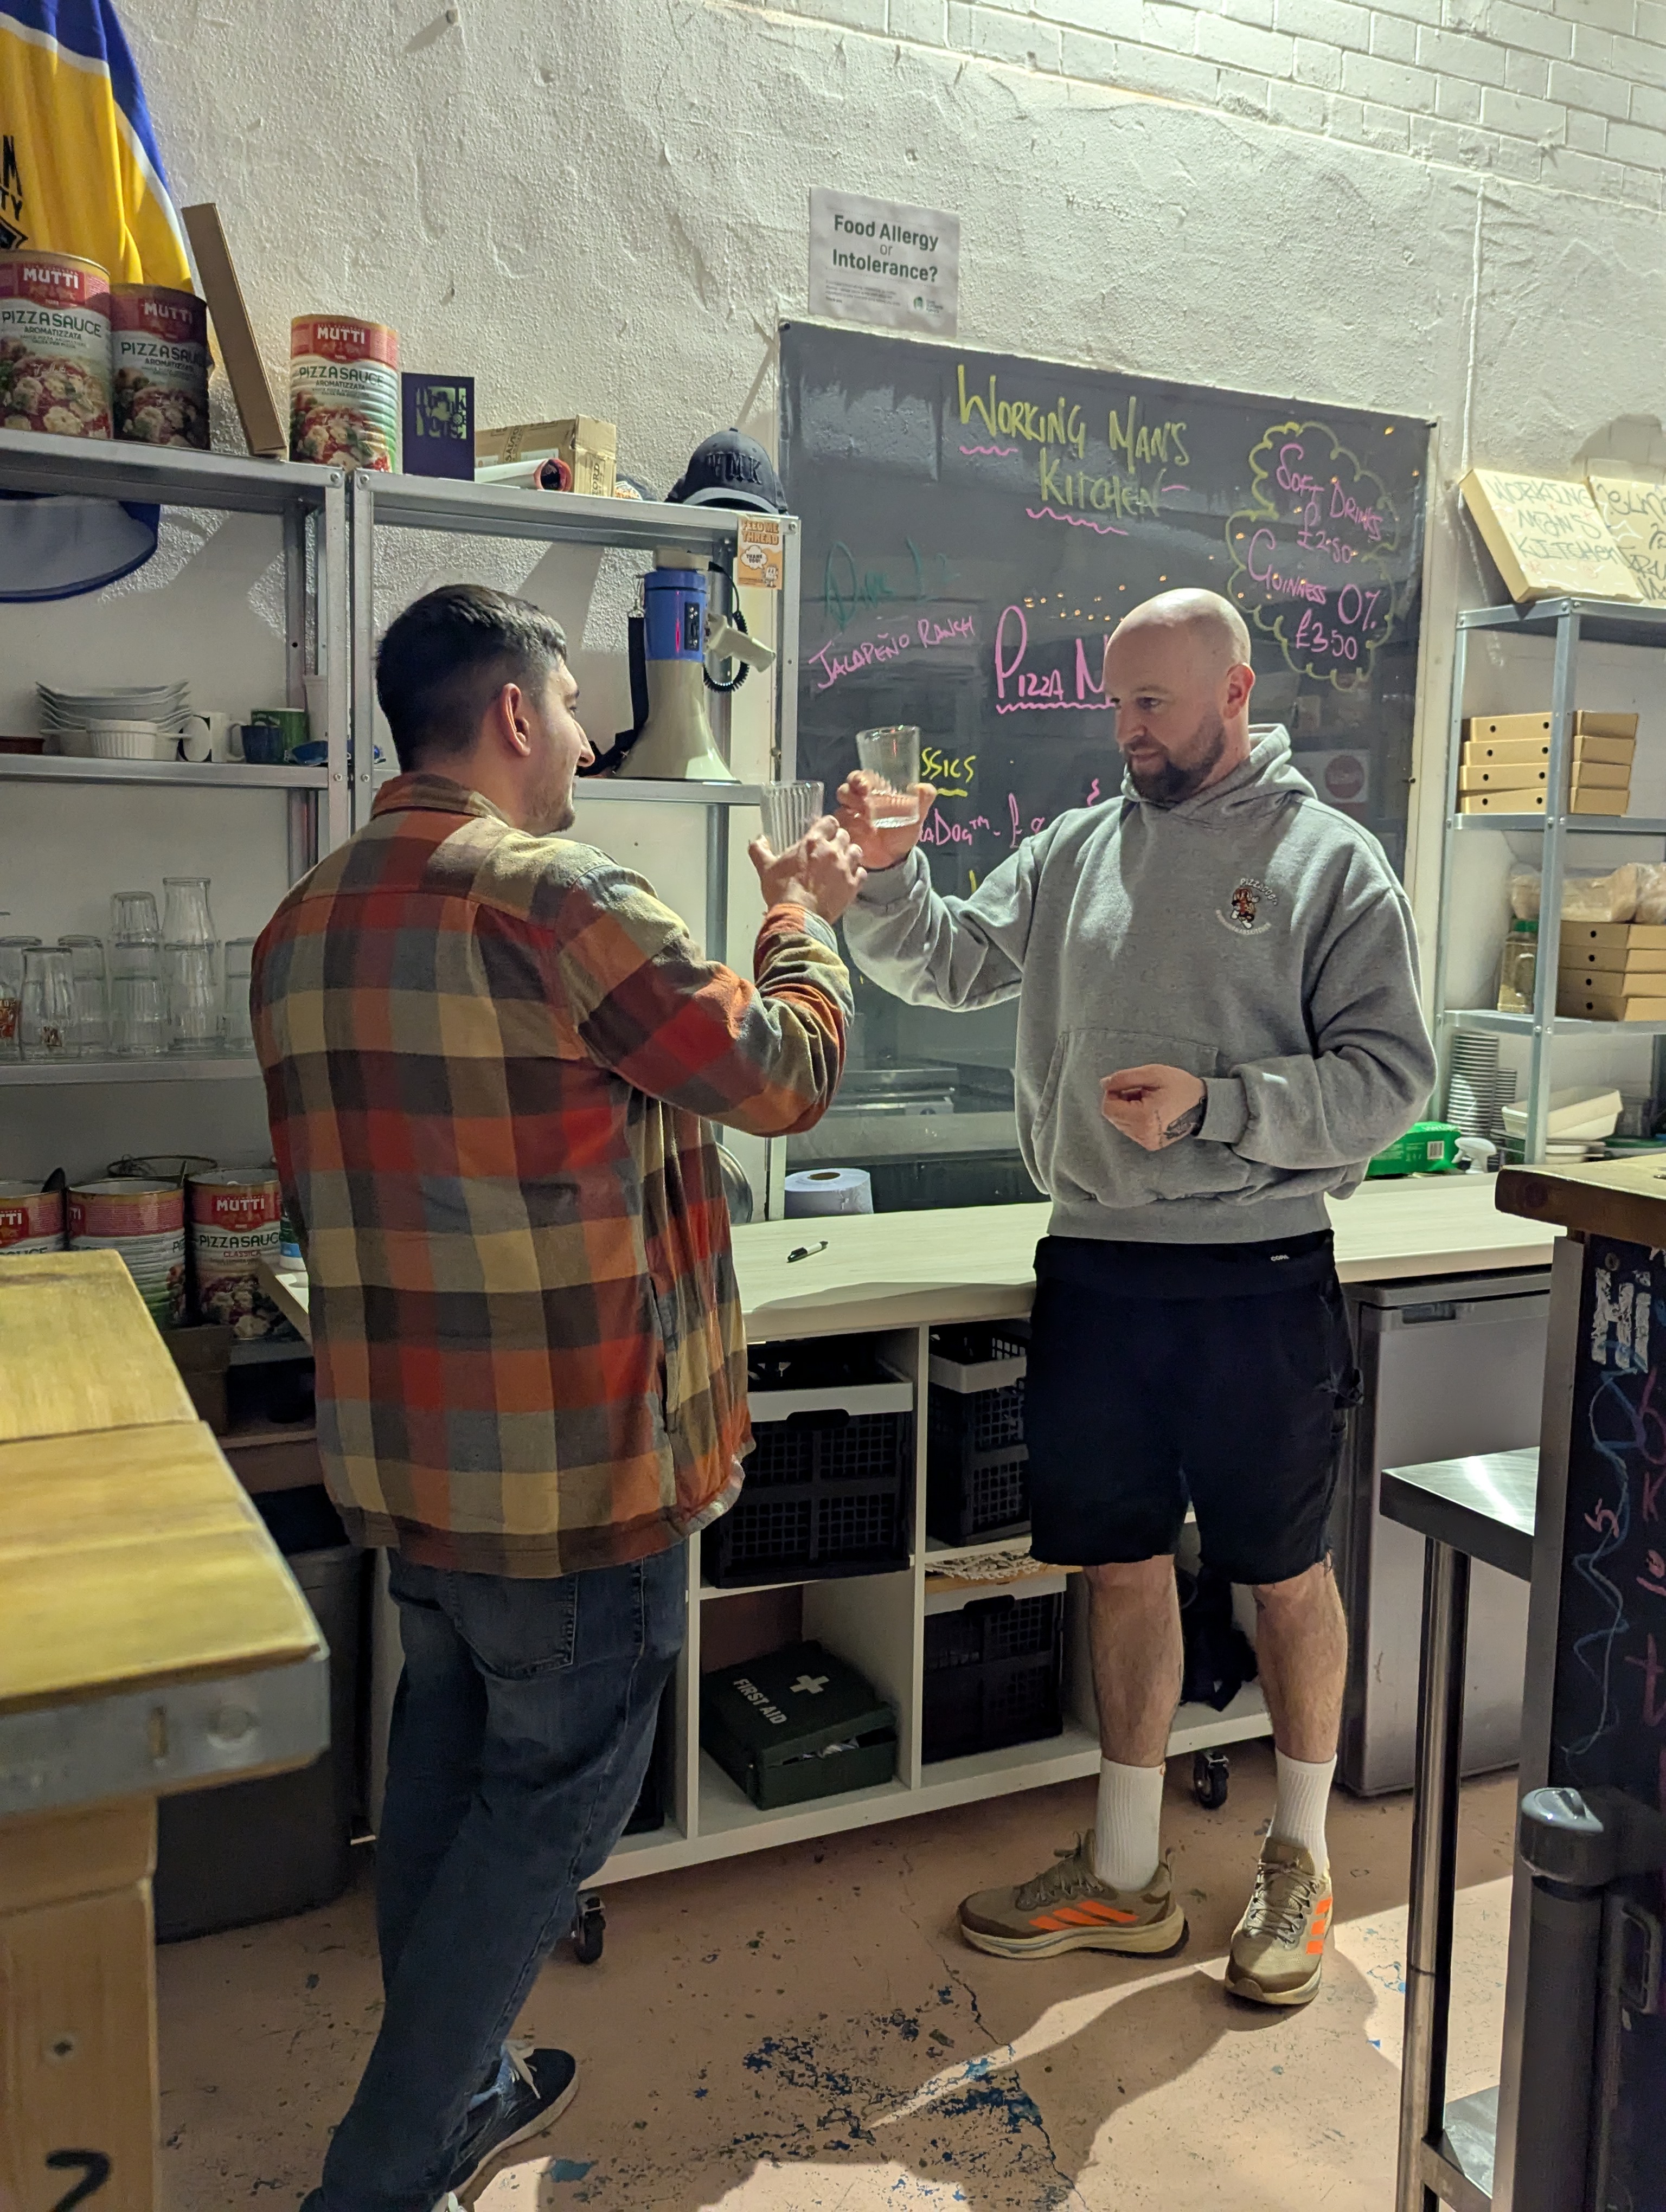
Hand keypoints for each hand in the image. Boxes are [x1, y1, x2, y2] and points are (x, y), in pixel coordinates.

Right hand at [749, 816, 866, 924]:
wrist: (798, 916)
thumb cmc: (782, 891)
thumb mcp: (765, 868)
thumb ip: (760, 850)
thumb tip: (758, 840)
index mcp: (813, 842)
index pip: (829, 821)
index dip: (827, 826)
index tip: (824, 832)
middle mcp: (833, 851)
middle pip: (845, 835)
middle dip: (839, 840)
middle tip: (832, 849)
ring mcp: (845, 868)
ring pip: (857, 851)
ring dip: (850, 854)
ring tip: (843, 862)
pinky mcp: (852, 886)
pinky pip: (862, 873)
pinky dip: (857, 874)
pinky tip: (850, 878)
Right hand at [834, 770, 937, 869]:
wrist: (896, 857)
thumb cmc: (902, 830)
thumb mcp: (916, 815)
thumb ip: (923, 800)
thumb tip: (924, 788)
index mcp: (872, 791)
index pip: (858, 778)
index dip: (857, 779)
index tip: (865, 786)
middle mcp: (857, 802)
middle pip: (844, 791)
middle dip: (851, 795)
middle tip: (865, 804)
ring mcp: (849, 818)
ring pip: (840, 809)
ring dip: (851, 814)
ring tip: (868, 821)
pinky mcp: (846, 834)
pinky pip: (840, 830)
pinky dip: (850, 830)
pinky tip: (864, 835)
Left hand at [1101, 1065, 1206, 1150]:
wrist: (1202, 1104)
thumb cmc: (1179, 1086)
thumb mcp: (1153, 1073)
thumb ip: (1125, 1077)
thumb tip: (1104, 1084)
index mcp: (1143, 1118)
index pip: (1109, 1109)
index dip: (1113, 1093)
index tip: (1127, 1085)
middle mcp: (1144, 1135)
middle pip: (1113, 1117)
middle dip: (1121, 1101)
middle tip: (1141, 1091)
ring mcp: (1148, 1142)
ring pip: (1121, 1124)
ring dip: (1127, 1110)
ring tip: (1147, 1101)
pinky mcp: (1151, 1144)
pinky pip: (1131, 1131)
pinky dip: (1135, 1119)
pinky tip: (1150, 1110)